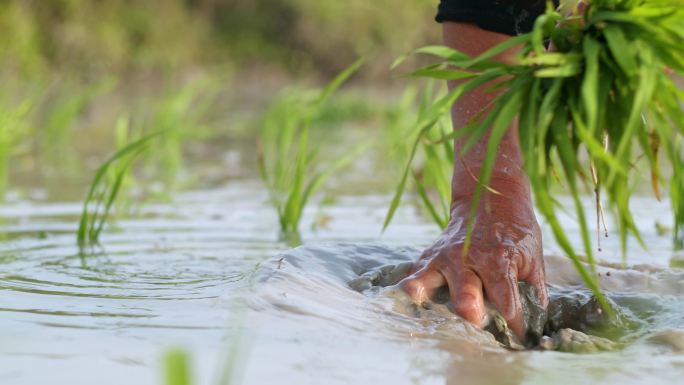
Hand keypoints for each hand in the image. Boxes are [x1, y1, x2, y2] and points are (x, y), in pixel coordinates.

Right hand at [400, 190, 547, 339]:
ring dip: (433, 308)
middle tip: (481, 333)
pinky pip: (414, 278)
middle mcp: (466, 259)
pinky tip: (412, 309)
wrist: (489, 197)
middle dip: (473, 322)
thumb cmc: (515, 231)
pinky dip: (413, 294)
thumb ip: (534, 289)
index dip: (514, 326)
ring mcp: (443, 258)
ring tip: (435, 324)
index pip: (507, 304)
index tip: (519, 338)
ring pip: (428, 287)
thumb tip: (536, 321)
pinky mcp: (428, 258)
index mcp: (497, 260)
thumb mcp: (533, 256)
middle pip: (465, 301)